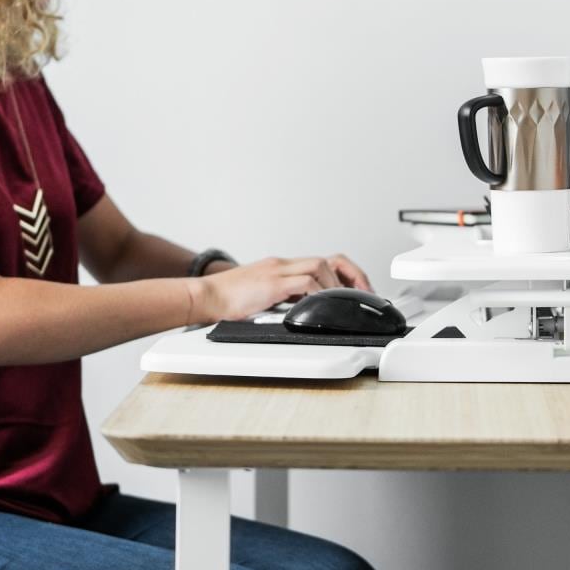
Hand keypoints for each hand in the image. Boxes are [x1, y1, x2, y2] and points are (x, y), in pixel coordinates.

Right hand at [192, 254, 372, 323]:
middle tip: (365, 295)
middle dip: (354, 276)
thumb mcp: (263, 296)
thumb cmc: (227, 300)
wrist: (205, 296)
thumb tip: (304, 310)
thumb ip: (284, 298)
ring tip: (345, 302)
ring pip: (321, 266)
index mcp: (283, 266)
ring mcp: (278, 271)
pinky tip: (323, 304)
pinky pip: (304, 282)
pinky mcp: (272, 284)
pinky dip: (319, 291)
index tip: (359, 291)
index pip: (324, 261)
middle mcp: (284, 264)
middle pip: (331, 258)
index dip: (347, 275)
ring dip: (338, 285)